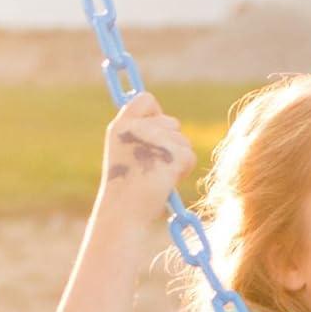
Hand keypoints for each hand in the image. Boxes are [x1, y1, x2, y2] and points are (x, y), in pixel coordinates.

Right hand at [96, 92, 196, 225]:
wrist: (125, 212)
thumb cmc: (127, 189)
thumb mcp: (126, 154)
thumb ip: (141, 134)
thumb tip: (168, 124)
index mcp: (120, 126)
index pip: (145, 99)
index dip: (156, 112)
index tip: (156, 129)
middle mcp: (136, 128)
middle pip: (172, 122)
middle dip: (171, 143)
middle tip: (154, 166)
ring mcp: (154, 140)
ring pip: (183, 140)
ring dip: (178, 159)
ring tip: (158, 176)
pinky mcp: (172, 154)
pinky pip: (190, 156)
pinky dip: (184, 170)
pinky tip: (166, 182)